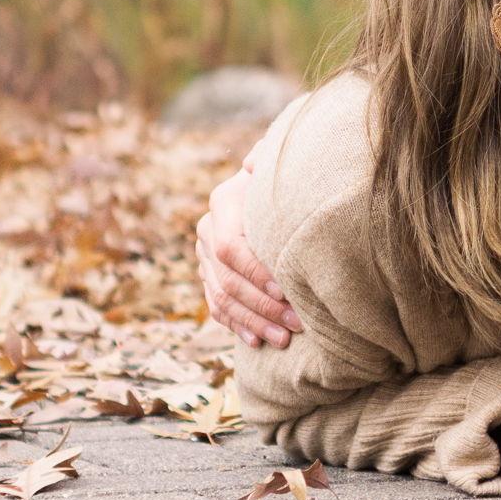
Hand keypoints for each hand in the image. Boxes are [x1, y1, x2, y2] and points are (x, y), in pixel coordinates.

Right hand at [197, 157, 302, 348]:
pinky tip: (258, 341)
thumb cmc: (287, 174)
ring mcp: (204, 254)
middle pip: (228, 278)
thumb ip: (270, 158)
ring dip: (253, 322)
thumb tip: (252, 164)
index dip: (257, 273)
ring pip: (221, 297)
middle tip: (297, 324)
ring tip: (284, 340)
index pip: (231, 248)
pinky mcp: (208, 274)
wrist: (274, 187)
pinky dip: (237, 325)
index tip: (287, 291)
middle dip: (263, 306)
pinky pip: (216, 306)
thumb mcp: (283, 160)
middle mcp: (207, 230)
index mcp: (222, 203)